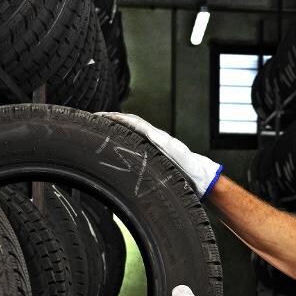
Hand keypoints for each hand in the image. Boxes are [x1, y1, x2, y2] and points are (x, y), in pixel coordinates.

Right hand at [99, 112, 221, 198]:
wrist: (202, 179)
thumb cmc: (192, 170)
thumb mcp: (179, 155)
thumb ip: (166, 144)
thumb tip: (151, 133)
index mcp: (158, 137)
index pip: (133, 122)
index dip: (116, 118)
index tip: (100, 116)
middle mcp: (155, 138)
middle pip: (129, 123)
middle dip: (111, 119)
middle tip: (93, 119)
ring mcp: (154, 145)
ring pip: (131, 131)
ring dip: (116, 127)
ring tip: (99, 127)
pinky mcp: (155, 153)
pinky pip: (136, 141)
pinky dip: (123, 137)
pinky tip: (116, 142)